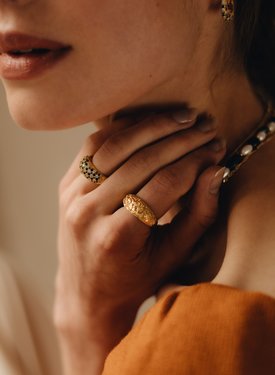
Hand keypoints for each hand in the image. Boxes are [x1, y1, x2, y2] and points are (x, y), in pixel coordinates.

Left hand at [54, 110, 225, 335]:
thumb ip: (198, 214)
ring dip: (152, 126)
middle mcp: (88, 214)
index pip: (166, 184)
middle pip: (142, 161)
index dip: (196, 162)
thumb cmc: (135, 278)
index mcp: (117, 238)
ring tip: (182, 117)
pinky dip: (122, 130)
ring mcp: (72, 197)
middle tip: (206, 126)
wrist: (87, 293)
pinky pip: (93, 146)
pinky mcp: (65, 186)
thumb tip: (216, 171)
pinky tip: (147, 124)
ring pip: (116, 146)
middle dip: (181, 140)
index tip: (216, 149)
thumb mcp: (173, 254)